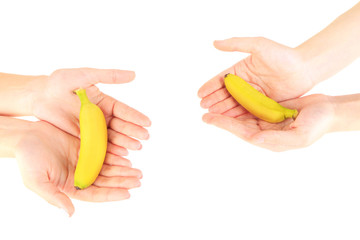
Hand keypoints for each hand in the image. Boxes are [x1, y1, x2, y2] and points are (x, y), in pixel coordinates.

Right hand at [15, 120, 142, 215]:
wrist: (25, 136)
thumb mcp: (37, 181)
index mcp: (71, 186)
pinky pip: (104, 152)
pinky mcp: (86, 147)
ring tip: (136, 170)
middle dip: (122, 181)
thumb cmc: (28, 159)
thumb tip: (70, 213)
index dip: (112, 194)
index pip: (96, 193)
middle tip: (138, 179)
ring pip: (108, 168)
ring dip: (122, 169)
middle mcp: (80, 175)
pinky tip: (126, 155)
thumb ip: (54, 197)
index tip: (127, 193)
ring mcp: (85, 161)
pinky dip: (116, 154)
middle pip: (106, 181)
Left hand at [31, 68, 150, 153]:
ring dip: (124, 143)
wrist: (39, 96)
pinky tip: (120, 154)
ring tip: (135, 148)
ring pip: (112, 138)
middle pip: (120, 126)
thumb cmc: (61, 82)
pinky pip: (97, 146)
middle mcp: (101, 117)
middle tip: (144, 138)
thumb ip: (108, 76)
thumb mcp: (86, 75)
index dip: (135, 117)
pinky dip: (109, 151)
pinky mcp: (82, 138)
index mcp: (104, 103)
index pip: (123, 111)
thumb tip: (133, 75)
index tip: (147, 123)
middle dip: (133, 132)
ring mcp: (92, 129)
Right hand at [198, 37, 314, 116]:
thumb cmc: (283, 55)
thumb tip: (215, 43)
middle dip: (213, 100)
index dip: (210, 86)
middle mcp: (245, 83)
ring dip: (222, 109)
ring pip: (234, 103)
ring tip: (211, 115)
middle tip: (203, 107)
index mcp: (242, 69)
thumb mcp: (259, 45)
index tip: (199, 94)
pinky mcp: (262, 104)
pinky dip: (236, 115)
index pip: (222, 79)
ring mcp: (254, 95)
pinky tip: (227, 119)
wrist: (306, 69)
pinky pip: (246, 111)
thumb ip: (237, 44)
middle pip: (225, 93)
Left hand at [202, 94, 334, 151]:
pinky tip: (231, 96)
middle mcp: (264, 131)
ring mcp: (267, 120)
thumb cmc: (318, 125)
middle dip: (221, 117)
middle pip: (238, 123)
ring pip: (242, 114)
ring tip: (212, 103)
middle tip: (204, 111)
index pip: (241, 131)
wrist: (330, 111)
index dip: (225, 125)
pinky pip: (252, 105)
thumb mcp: (299, 136)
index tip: (209, 118)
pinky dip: (240, 101)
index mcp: (268, 139)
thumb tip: (253, 139)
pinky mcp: (270, 110)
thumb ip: (275, 139)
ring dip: (228, 109)